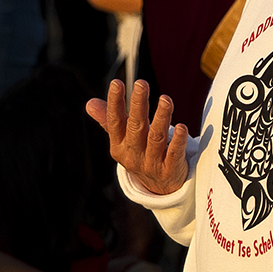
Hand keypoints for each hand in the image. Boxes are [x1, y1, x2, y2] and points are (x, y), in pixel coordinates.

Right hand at [86, 79, 188, 196]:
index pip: (115, 121)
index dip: (115, 103)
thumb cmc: (140, 155)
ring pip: (156, 138)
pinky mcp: (169, 170)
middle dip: (138, 105)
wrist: (159, 188)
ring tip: (166, 99)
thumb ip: (109, 121)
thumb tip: (89, 103)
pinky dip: (178, 140)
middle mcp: (133, 154)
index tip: (117, 83)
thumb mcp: (122, 142)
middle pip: (136, 127)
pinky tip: (182, 127)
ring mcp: (151, 163)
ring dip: (161, 118)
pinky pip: (173, 153)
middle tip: (141, 84)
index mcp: (118, 146)